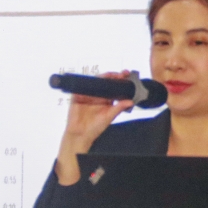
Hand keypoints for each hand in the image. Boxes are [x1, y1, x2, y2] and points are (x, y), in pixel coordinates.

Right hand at [55, 70, 134, 184]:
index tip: (127, 76)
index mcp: (106, 100)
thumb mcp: (109, 117)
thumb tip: (130, 102)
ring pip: (95, 82)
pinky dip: (87, 83)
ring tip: (110, 75)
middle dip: (113, 76)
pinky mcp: (77, 95)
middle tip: (121, 74)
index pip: (114, 87)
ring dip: (102, 77)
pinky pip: (82, 86)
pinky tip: (93, 81)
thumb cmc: (95, 127)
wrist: (80, 134)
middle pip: (105, 82)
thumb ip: (119, 108)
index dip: (120, 81)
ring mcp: (87, 94)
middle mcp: (98, 96)